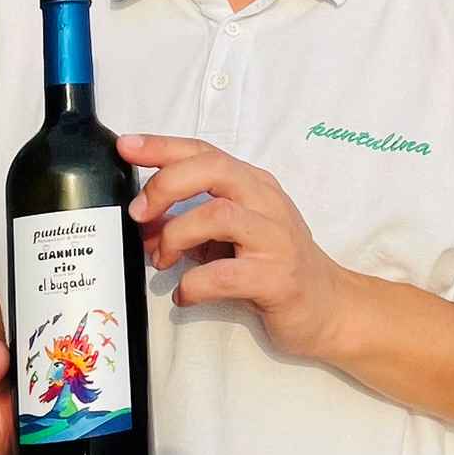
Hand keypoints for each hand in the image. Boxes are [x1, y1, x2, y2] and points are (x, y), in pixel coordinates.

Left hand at [122, 134, 351, 361]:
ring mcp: (275, 238)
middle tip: (139, 214)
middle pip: (212, 170)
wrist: (327, 308)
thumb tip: (145, 222)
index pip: (205, 152)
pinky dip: (192, 285)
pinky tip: (184, 296)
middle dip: (165, 186)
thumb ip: (193, 221)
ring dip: (176, 235)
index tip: (126, 146)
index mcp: (254, 185)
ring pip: (217, 215)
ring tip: (162, 261)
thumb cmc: (273, 266)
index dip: (163, 147)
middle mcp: (267, 202)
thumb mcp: (232, 235)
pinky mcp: (276, 277)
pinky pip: (222, 275)